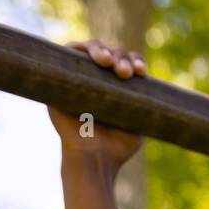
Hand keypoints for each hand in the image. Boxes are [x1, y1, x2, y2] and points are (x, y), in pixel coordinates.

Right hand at [47, 40, 146, 166]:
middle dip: (120, 57)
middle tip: (125, 73)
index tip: (141, 72)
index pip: (125, 63)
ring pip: (90, 50)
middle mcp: (95, 81)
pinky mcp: (59, 79)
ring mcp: (77, 79)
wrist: (93, 160)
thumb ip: (144, 103)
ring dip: (103, 50)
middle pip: (110, 53)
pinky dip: (81, 48)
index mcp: (115, 88)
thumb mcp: (139, 123)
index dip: (134, 60)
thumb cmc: (117, 148)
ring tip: (109, 63)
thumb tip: (150, 82)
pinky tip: (95, 57)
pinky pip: (67, 52)